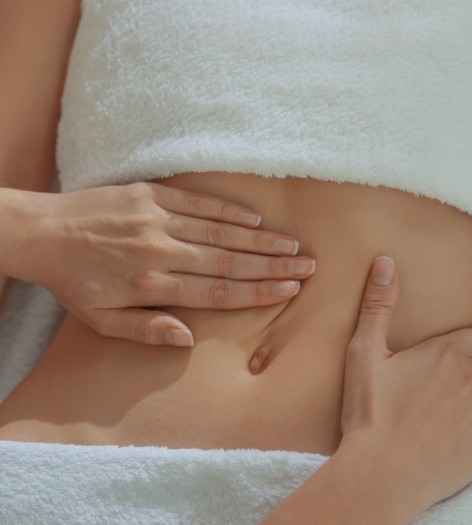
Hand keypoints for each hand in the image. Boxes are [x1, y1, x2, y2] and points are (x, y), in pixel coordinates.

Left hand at [13, 183, 314, 345]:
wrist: (42, 233)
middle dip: (272, 265)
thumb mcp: (102, 321)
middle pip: (228, 261)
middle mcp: (161, 251)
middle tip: (306, 266)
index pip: (217, 291)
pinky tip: (254, 217)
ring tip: (291, 245)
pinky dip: (229, 210)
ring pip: (220, 231)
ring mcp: (157, 219)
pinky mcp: (151, 195)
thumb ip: (147, 330)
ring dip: (259, 239)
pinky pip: (198, 202)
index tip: (287, 290)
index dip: (256, 291)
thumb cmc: (74, 282)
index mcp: (152, 285)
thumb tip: (188, 337)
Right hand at [339, 256, 471, 516]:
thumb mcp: (364, 352)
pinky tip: (454, 429)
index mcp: (448, 352)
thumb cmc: (371, 411)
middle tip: (442, 380)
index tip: (444, 356)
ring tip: (447, 405)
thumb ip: (378, 305)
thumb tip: (385, 262)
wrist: (382, 471)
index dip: (464, 344)